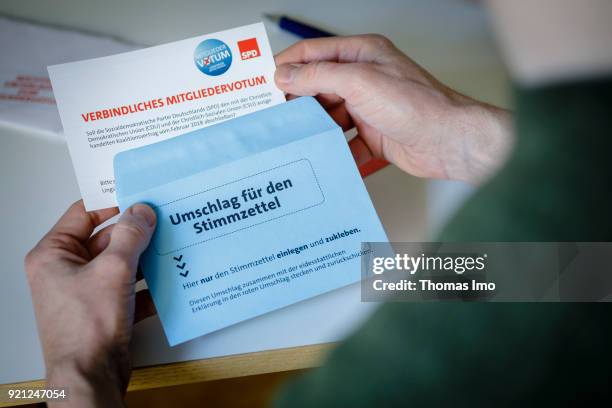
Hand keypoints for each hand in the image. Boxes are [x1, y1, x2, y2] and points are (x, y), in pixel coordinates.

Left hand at [25, 200, 156, 406]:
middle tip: (160, 222)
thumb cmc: (86, 329)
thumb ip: (130, 236)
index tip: (137, 196)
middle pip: (105, 239)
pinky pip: (127, 288)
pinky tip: (166, 281)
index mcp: (53, 255)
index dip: (111, 203)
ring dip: (143, 258)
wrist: (91, 376)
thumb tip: (141, 212)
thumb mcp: (113, 270)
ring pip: (118, 264)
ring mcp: (84, 292)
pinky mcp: (102, 310)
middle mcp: (65, 272)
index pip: (83, 214)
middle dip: (134, 233)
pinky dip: (146, 285)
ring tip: (167, 247)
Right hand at [274, 35, 512, 183]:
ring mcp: (368, 108)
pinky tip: (327, 157)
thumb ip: (318, 76)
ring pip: (329, 117)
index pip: (314, 53)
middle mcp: (364, 79)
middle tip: (277, 116)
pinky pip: (345, 143)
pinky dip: (336, 151)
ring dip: (316, 128)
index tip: (265, 82)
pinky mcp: (373, 135)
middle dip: (298, 101)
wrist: (447, 141)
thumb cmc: (417, 105)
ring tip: (298, 138)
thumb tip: (286, 74)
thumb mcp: (359, 82)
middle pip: (318, 87)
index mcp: (361, 55)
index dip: (288, 65)